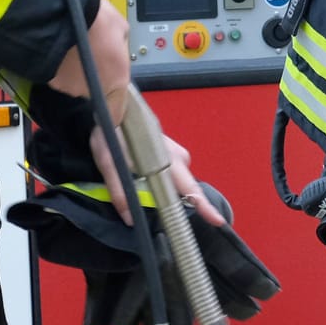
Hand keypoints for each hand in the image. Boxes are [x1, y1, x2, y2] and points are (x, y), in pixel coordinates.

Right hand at [48, 0, 130, 122]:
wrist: (59, 13)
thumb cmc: (94, 18)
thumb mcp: (121, 28)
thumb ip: (121, 48)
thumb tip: (116, 50)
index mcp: (116, 80)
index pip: (115, 114)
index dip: (112, 112)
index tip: (109, 106)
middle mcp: (91, 89)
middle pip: (94, 91)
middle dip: (93, 75)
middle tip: (91, 53)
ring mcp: (69, 86)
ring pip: (75, 82)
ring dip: (75, 68)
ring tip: (74, 47)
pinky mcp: (50, 80)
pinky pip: (58, 74)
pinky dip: (60, 64)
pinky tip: (61, 48)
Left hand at [89, 126, 226, 228]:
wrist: (112, 104)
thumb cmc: (111, 130)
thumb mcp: (108, 162)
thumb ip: (119, 191)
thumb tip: (129, 219)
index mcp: (165, 158)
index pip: (189, 188)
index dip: (204, 206)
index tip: (217, 220)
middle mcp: (175, 154)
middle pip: (187, 186)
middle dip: (180, 201)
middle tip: (166, 212)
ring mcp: (174, 149)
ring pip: (179, 178)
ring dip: (167, 187)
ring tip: (144, 186)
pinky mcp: (170, 147)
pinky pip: (174, 169)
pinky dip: (166, 177)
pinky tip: (146, 174)